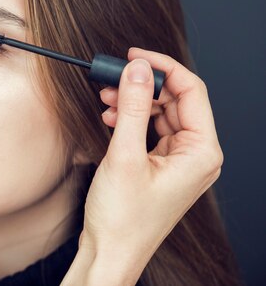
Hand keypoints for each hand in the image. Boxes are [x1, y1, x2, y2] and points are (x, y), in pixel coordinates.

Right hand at [64, 48, 223, 284]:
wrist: (110, 252)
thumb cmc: (122, 218)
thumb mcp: (124, 155)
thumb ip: (132, 107)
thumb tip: (137, 69)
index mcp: (201, 152)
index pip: (191, 91)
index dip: (162, 67)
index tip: (134, 55)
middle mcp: (196, 155)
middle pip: (176, 100)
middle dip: (143, 86)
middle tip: (113, 76)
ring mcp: (180, 161)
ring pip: (162, 114)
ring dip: (134, 102)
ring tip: (106, 99)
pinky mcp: (163, 166)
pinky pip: (152, 130)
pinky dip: (132, 120)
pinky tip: (111, 118)